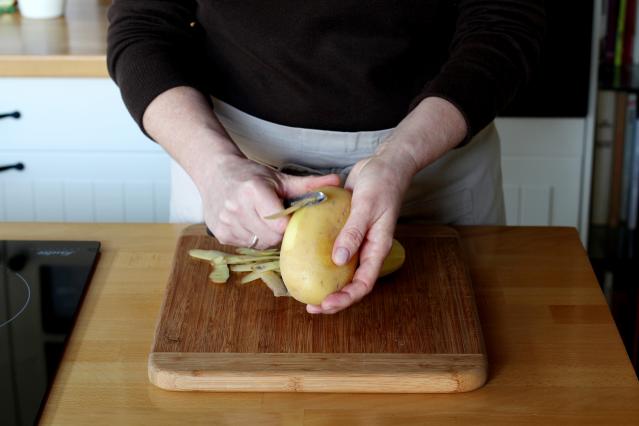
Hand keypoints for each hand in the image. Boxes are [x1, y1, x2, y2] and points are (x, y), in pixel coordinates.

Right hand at [202, 153, 339, 248]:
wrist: (215, 173)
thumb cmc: (251, 175)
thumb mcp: (279, 178)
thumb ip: (308, 184)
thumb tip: (337, 182)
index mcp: (253, 191)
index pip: (279, 223)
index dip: (289, 225)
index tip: (291, 219)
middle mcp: (236, 207)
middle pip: (270, 237)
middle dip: (280, 233)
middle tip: (280, 221)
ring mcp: (226, 222)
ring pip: (259, 244)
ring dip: (266, 237)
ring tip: (264, 221)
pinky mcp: (220, 234)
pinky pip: (246, 246)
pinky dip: (253, 239)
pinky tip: (252, 225)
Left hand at [306, 151, 415, 313]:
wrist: (384, 164)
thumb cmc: (381, 183)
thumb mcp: (366, 206)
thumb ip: (353, 232)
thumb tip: (338, 260)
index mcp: (377, 248)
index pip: (364, 283)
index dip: (346, 298)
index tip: (327, 304)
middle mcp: (367, 249)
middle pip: (352, 283)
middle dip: (334, 299)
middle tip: (312, 307)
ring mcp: (357, 241)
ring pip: (342, 271)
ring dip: (327, 284)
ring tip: (306, 292)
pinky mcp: (347, 231)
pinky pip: (334, 251)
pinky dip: (321, 261)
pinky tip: (305, 263)